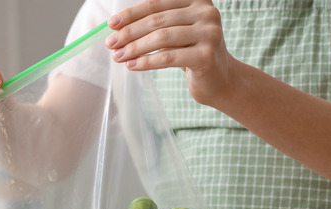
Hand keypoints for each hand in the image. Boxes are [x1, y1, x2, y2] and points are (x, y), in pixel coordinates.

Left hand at [106, 0, 237, 105]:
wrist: (219, 79)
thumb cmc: (190, 53)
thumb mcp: (174, 32)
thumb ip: (153, 25)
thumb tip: (116, 29)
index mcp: (197, 0)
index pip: (157, 3)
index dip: (132, 13)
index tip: (111, 24)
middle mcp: (206, 12)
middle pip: (157, 20)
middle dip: (129, 32)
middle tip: (111, 43)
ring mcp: (209, 33)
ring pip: (162, 38)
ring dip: (135, 48)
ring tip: (118, 56)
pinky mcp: (207, 55)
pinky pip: (169, 57)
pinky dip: (147, 62)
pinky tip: (132, 65)